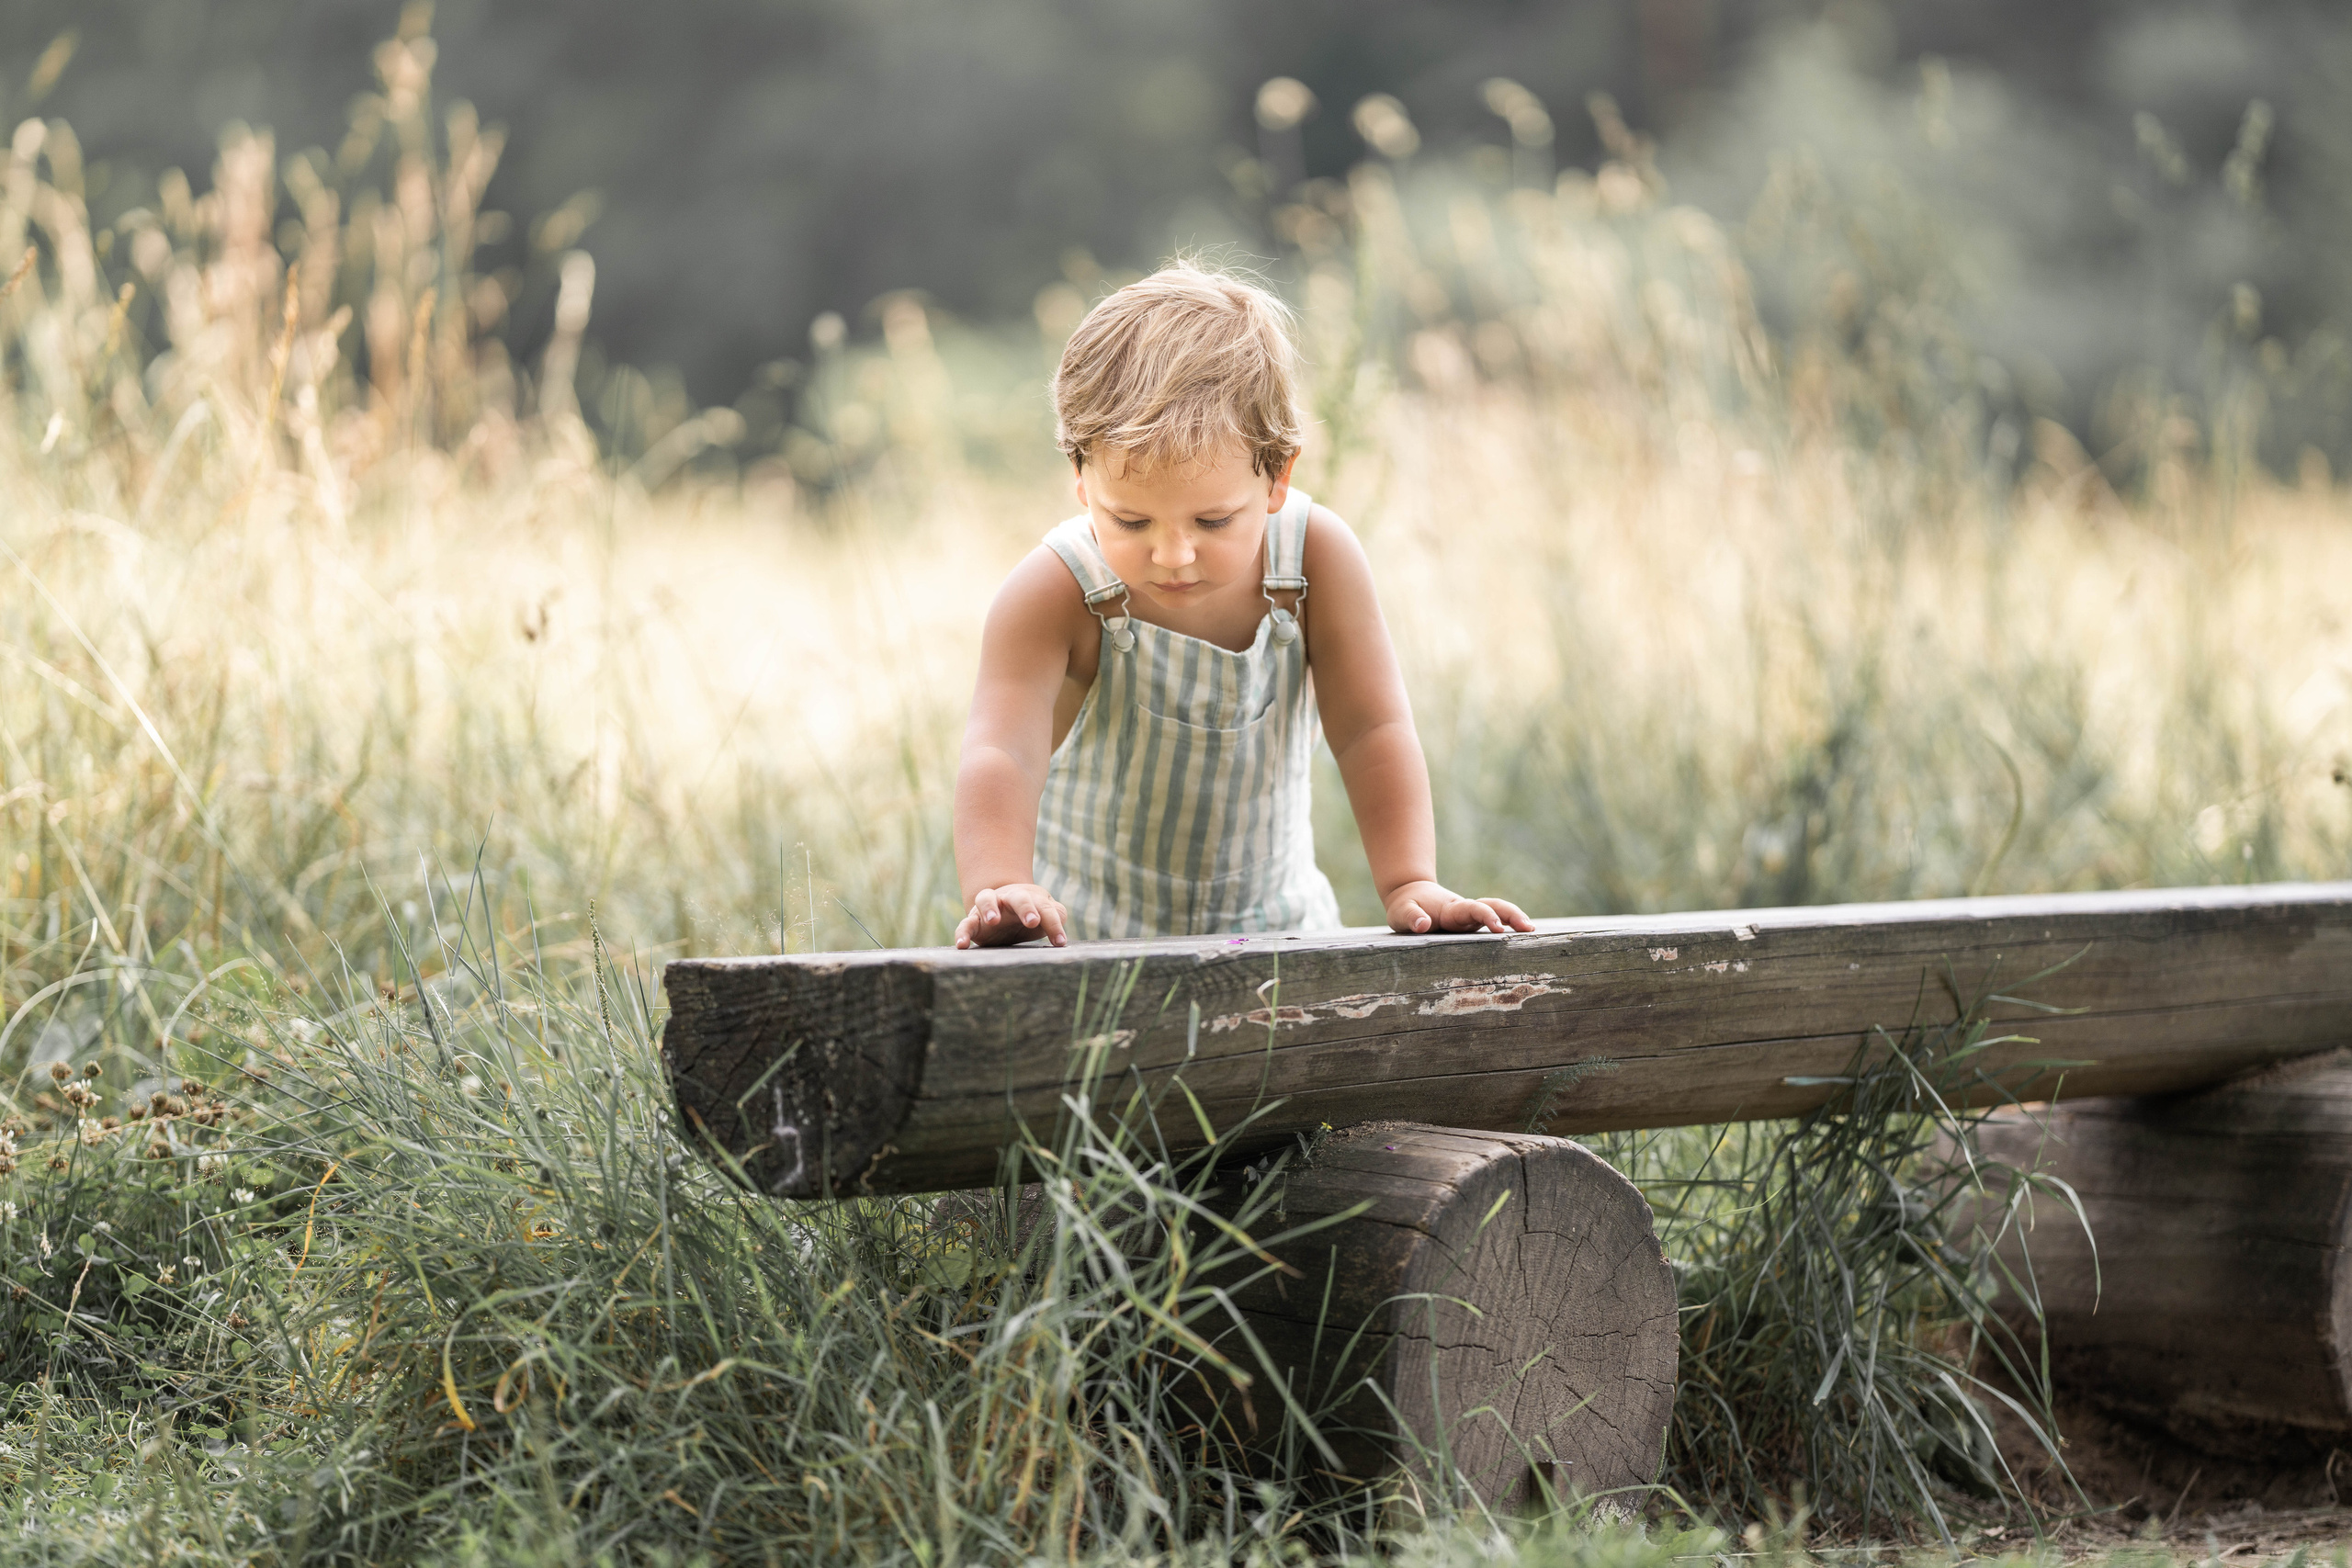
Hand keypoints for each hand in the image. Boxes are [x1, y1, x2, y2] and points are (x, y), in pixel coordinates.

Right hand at [955, 883, 1069, 947]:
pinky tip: (962, 945)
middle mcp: (1008, 899)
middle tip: (1033, 922)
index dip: (1053, 924)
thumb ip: (1055, 916)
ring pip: (985, 899)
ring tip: (993, 921)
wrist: (1003, 908)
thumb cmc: (1030, 913)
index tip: (1060, 942)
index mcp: (1030, 898)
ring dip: (989, 908)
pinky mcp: (973, 922)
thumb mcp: (1045, 913)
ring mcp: (988, 908)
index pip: (1044, 908)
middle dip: (1026, 908)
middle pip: (1018, 898)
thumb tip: (1059, 923)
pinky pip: (964, 924)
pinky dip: (962, 932)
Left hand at [1382, 881, 1532, 935]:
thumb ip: (1411, 917)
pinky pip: (1494, 920)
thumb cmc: (1405, 906)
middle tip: (1528, 929)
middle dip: (1511, 915)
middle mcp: (1465, 911)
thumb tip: (1423, 924)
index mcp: (1450, 909)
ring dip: (1514, 917)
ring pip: (1498, 911)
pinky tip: (1523, 935)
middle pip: (1494, 906)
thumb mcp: (1401, 912)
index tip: (1499, 930)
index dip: (1486, 917)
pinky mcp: (1471, 923)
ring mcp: (1470, 917)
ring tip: (1532, 931)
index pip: (1473, 910)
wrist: (1410, 894)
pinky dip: (1509, 924)